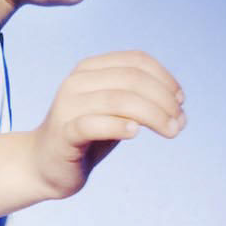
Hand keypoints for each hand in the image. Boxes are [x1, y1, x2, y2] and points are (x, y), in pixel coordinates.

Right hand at [26, 50, 184, 198]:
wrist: (44, 165)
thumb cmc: (87, 137)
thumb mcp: (115, 112)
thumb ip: (139, 100)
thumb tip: (177, 103)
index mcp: (90, 68)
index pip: (136, 60)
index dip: (165, 78)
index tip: (180, 101)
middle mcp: (77, 81)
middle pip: (132, 79)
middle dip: (164, 100)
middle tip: (180, 123)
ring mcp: (67, 105)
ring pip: (119, 100)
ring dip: (153, 115)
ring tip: (171, 131)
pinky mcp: (63, 132)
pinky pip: (94, 124)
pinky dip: (118, 127)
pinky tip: (135, 133)